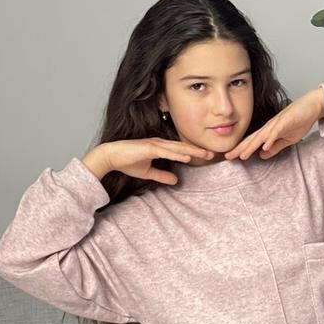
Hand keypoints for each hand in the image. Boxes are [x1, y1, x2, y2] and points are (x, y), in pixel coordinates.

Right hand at [85, 139, 213, 184]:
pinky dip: (177, 153)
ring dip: (192, 150)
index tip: (207, 156)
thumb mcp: (148, 172)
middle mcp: (160, 143)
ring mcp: (154, 144)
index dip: (194, 152)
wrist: (110, 157)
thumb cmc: (127, 162)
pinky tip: (187, 156)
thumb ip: (162, 175)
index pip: (181, 149)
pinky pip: (166, 151)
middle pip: (183, 147)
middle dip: (198, 149)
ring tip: (205, 154)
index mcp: (161, 147)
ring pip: (177, 147)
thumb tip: (176, 180)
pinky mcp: (148, 148)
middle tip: (213, 153)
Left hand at [224, 88, 323, 160]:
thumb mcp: (287, 139)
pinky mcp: (286, 121)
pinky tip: (264, 147)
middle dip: (240, 148)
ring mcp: (277, 123)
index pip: (252, 141)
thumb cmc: (300, 120)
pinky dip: (270, 139)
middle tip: (228, 157)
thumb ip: (275, 147)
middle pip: (252, 139)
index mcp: (269, 131)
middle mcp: (270, 127)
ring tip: (242, 155)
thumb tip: (262, 155)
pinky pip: (276, 132)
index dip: (241, 149)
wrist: (312, 105)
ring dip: (251, 146)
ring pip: (261, 137)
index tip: (231, 157)